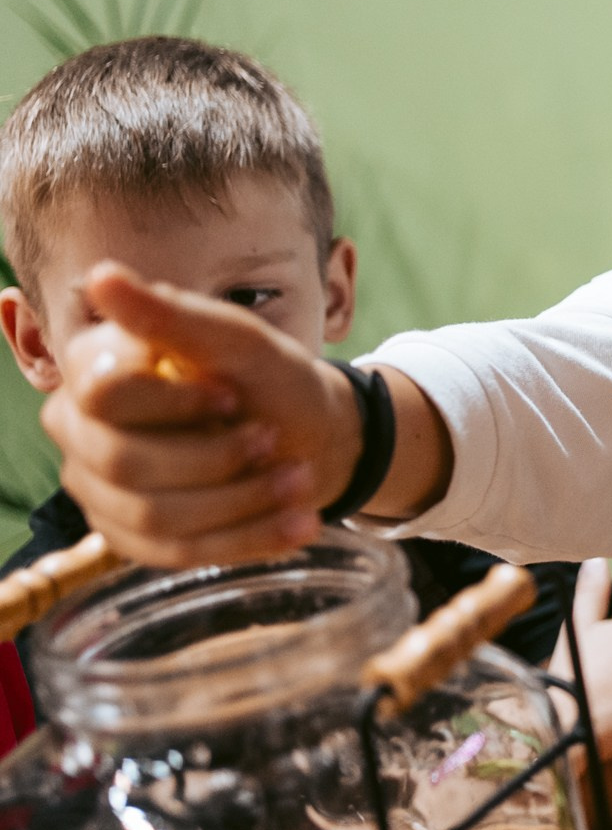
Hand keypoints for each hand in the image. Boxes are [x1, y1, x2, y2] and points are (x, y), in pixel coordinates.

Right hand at [41, 263, 358, 566]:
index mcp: (96, 365)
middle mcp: (80, 424)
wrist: (313, 437)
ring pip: (150, 516)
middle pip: (123, 462)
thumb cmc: (271, 379)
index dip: (175, 403)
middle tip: (272, 440)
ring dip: (240, 503)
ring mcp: (98, 484)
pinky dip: (245, 540)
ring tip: (300, 482)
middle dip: (215, 459)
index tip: (231, 395)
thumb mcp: (242, 342)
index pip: (104, 394)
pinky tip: (297, 525)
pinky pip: (173, 553)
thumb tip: (103, 276)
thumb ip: (174, 316)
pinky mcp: (129, 533)